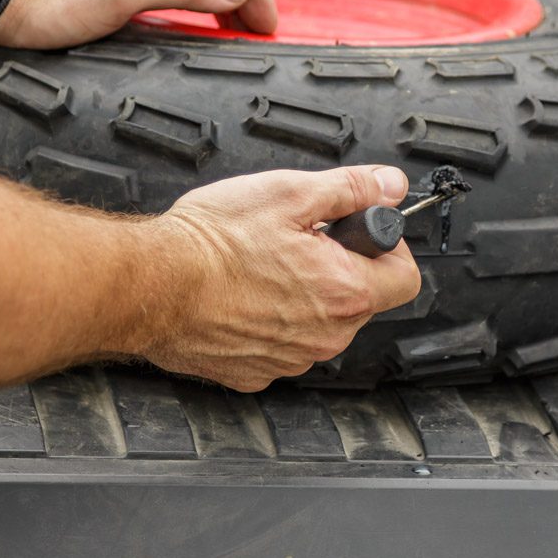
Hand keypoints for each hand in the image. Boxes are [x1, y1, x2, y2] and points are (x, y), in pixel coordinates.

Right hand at [141, 165, 421, 391]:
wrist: (151, 284)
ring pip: (320, 323)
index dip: (386, 245)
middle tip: (298, 240)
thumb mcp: (290, 192)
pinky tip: (242, 295)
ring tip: (261, 266)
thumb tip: (390, 185)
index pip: (405, 276)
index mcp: (345, 291)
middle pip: (360, 299)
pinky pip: (281, 344)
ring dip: (303, 295)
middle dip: (339, 266)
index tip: (358, 230)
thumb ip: (351, 189)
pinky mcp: (255, 373)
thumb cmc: (212, 242)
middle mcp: (326, 336)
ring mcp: (290, 360)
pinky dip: (269, 321)